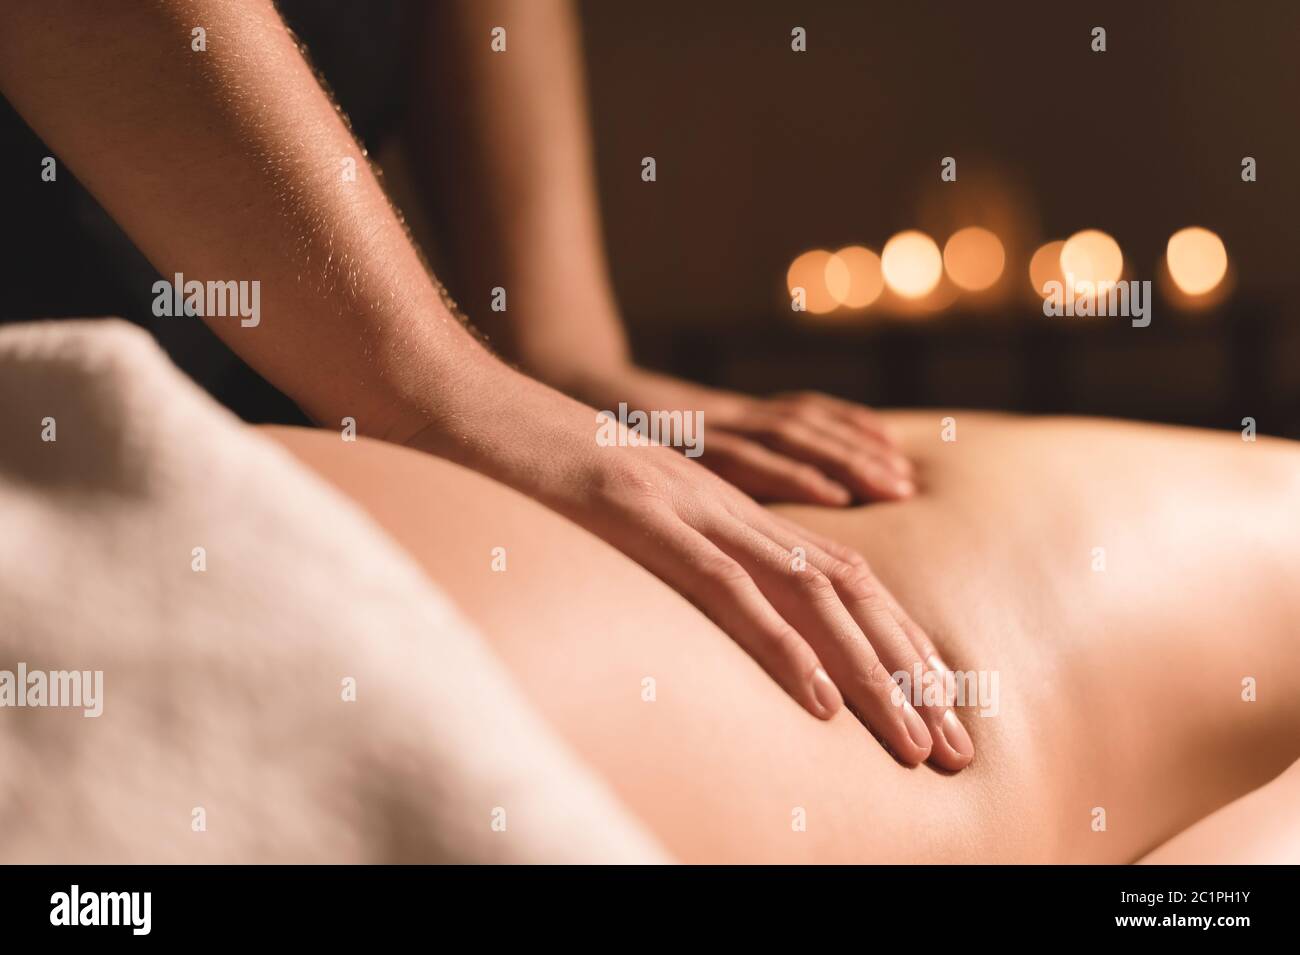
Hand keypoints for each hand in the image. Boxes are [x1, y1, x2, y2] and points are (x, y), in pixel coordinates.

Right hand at [407, 364, 973, 770]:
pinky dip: (778, 646)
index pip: (841, 577)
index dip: (898, 643)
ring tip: (915, 741)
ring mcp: (687, 506)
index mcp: (728, 511)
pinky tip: (819, 701)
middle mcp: (727, 506)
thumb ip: (675, 560)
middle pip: (849, 588)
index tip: (937, 712)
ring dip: (871, 672)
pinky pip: (724, 588)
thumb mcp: (623, 522)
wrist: (469, 402)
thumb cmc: (537, 470)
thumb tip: (714, 620)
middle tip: (957, 750)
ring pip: (808, 592)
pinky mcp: (637, 515)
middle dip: (912, 674)